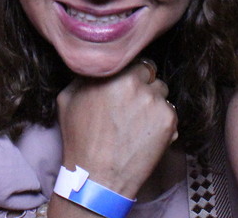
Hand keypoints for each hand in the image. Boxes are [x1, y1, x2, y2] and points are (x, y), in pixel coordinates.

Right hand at [56, 59, 175, 197]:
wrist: (97, 177)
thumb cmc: (79, 138)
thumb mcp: (67, 98)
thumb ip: (85, 75)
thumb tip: (97, 65)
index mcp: (113, 73)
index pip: (132, 60)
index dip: (128, 74)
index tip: (123, 87)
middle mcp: (136, 82)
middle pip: (150, 73)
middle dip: (143, 85)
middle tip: (131, 105)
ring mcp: (155, 101)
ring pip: (162, 92)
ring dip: (154, 102)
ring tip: (137, 123)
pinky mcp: (169, 120)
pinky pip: (170, 112)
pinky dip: (161, 122)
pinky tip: (145, 136)